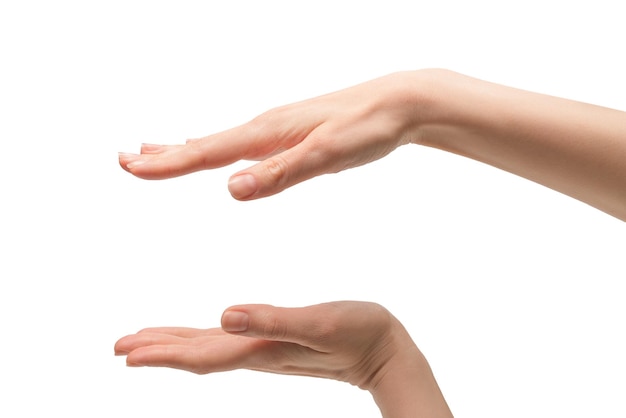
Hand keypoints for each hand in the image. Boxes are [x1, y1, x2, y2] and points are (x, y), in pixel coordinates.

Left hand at [114, 301, 451, 417]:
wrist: (386, 351)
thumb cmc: (359, 332)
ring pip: (210, 350)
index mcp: (262, 348)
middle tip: (120, 348)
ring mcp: (267, 349)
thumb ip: (272, 321)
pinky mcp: (278, 341)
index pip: (202, 354)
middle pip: (198, 355)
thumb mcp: (319, 323)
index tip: (125, 353)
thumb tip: (223, 314)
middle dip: (158, 351)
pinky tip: (202, 334)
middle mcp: (258, 352)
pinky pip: (230, 343)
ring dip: (175, 346)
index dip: (162, 353)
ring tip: (146, 344)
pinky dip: (204, 339)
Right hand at [118, 72, 422, 199]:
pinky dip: (215, 148)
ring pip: (219, 143)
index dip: (167, 164)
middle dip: (163, 156)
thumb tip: (231, 189)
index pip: (207, 153)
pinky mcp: (289, 134)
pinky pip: (240, 143)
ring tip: (155, 153)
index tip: (130, 168)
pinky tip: (215, 150)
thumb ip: (280, 174)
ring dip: (183, 151)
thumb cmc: (366, 129)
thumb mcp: (326, 156)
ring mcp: (276, 129)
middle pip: (203, 145)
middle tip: (124, 160)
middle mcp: (265, 128)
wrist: (398, 104)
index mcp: (268, 134)